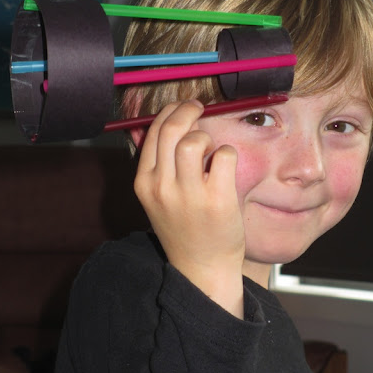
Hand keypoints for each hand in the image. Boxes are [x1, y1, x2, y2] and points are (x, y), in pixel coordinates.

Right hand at [134, 100, 244, 317]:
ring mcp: (190, 194)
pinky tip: (225, 168)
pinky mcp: (218, 200)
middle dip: (187, 111)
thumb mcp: (157, 196)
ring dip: (206, 137)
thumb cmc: (183, 226)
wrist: (201, 266)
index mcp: (144, 182)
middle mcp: (162, 187)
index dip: (170, 112)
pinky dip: (228, 153)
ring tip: (211, 152)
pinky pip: (224, 155)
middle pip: (171, 130)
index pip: (153, 132)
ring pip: (195, 140)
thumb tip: (167, 121)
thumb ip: (159, 163)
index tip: (182, 106)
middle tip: (199, 108)